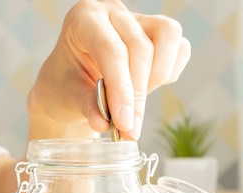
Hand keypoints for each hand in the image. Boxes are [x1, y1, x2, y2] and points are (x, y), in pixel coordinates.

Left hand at [27, 0, 190, 140]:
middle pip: (140, 48)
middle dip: (136, 95)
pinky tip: (145, 89)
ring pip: (167, 38)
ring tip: (133, 103)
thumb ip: (86, 106)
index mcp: (83, 19)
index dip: (121, 89)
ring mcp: (138, 18)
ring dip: (156, 78)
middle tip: (129, 129)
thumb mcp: (67, 97)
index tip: (124, 123)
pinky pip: (179, 49)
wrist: (68, 83)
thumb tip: (104, 122)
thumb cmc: (63, 85)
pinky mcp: (158, 32)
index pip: (111, 50)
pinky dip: (167, 73)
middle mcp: (112, 12)